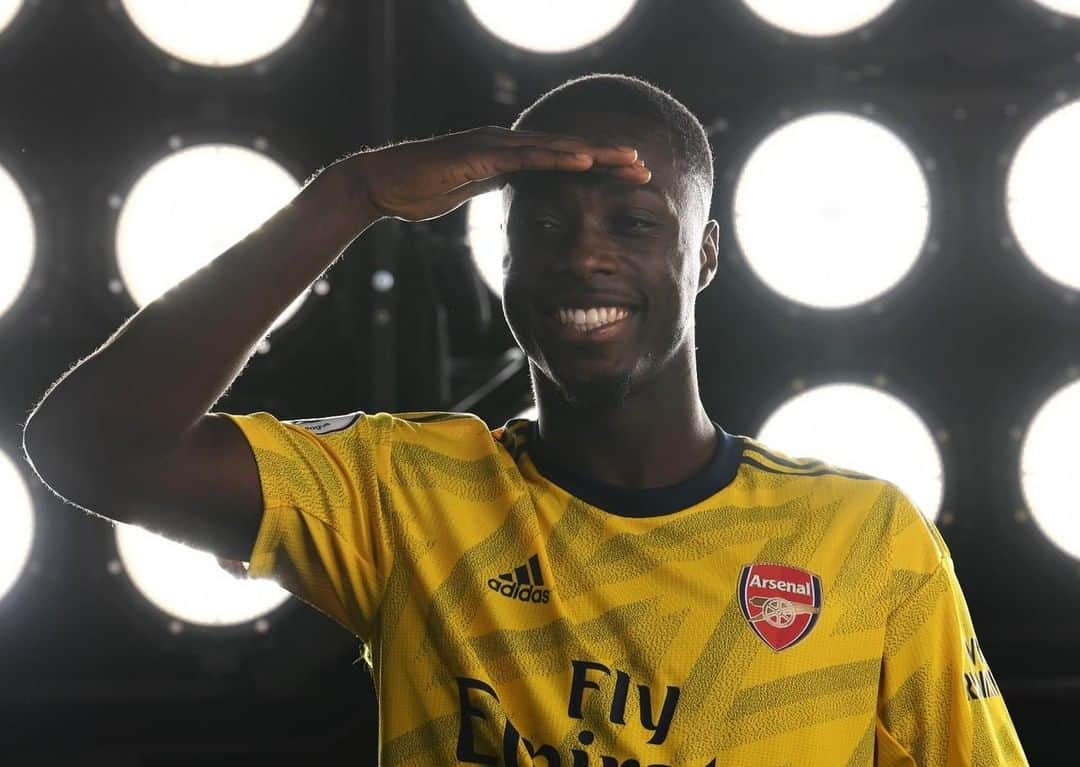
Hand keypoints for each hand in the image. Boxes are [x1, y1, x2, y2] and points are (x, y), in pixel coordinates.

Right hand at [336, 126, 648, 222]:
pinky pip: (527, 157)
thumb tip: (516, 198)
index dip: (596, 167)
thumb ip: (494, 189)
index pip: (560, 161)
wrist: (382, 184)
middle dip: (608, 158)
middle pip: (568, 149)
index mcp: (506, 157)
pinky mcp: (481, 153)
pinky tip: (586, 160)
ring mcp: (495, 145)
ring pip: (556, 148)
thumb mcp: (468, 192)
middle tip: (645, 166)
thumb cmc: (420, 191)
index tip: (627, 178)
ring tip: (630, 160)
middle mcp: (506, 145)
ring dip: (596, 154)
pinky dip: (559, 157)